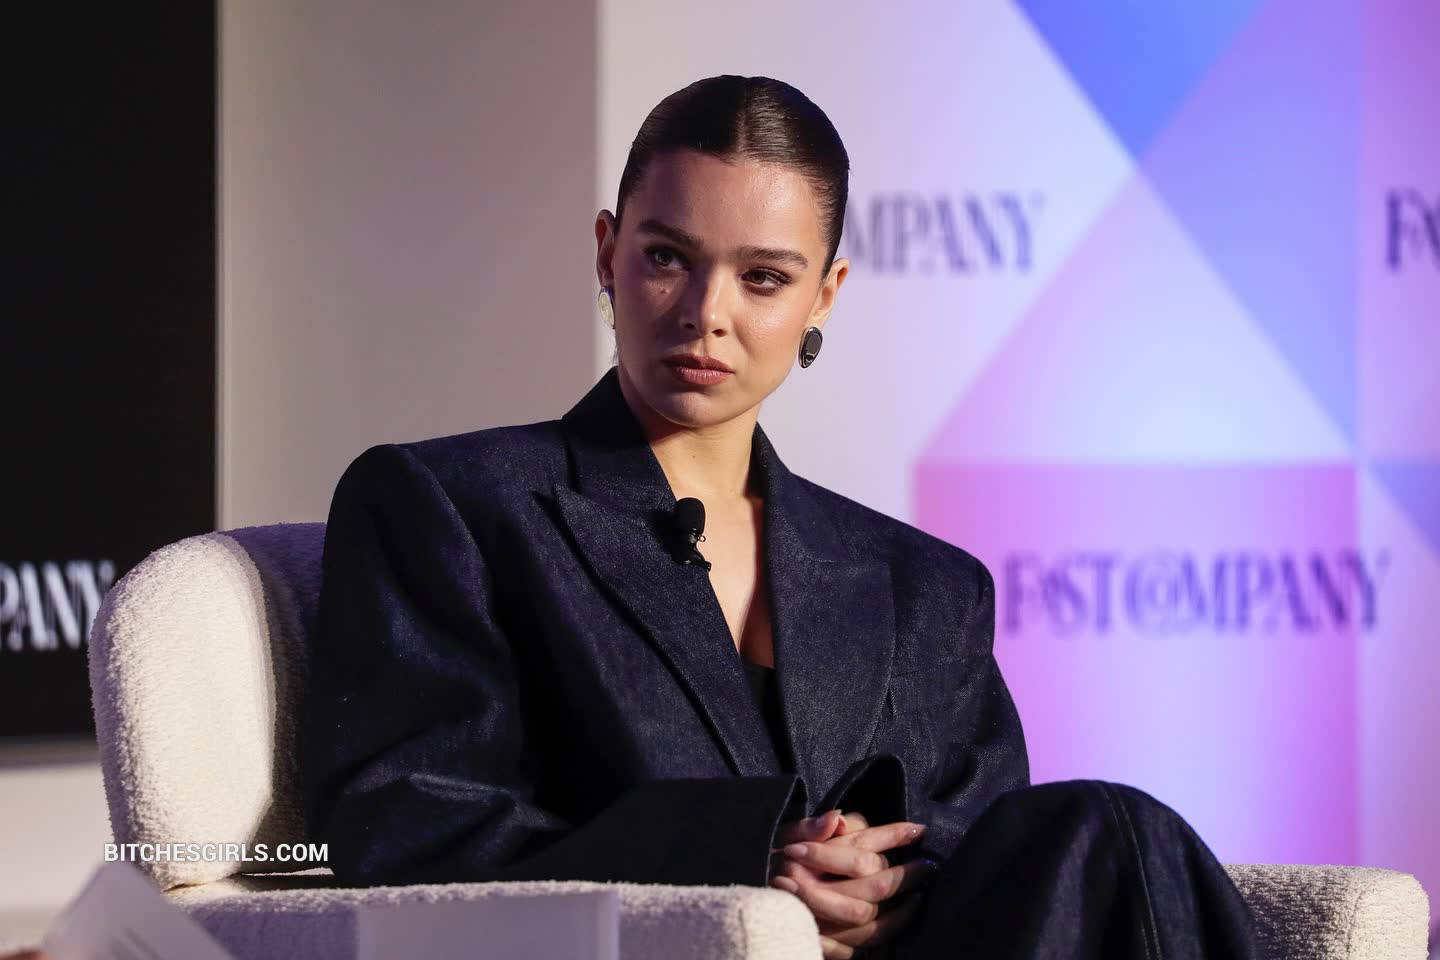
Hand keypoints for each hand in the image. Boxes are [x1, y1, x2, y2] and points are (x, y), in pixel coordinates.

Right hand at [769, 810, 936, 958]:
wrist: (742, 901)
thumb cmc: (764, 860)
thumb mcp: (780, 836)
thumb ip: (808, 827)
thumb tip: (839, 817)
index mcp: (805, 858)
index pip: (860, 846)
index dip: (892, 836)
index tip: (919, 830)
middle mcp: (812, 890)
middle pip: (873, 885)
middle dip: (906, 874)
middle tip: (929, 865)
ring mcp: (816, 921)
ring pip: (870, 920)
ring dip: (901, 908)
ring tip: (919, 895)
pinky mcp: (819, 942)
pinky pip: (857, 946)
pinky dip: (882, 933)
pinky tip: (898, 920)